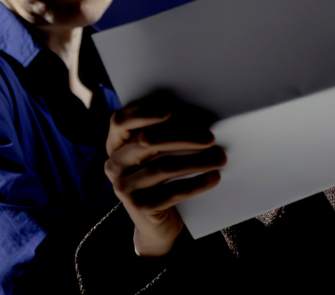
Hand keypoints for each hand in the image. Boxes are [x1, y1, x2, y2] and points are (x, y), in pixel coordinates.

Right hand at [104, 92, 225, 256]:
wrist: (155, 222)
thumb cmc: (160, 180)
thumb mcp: (156, 156)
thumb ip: (163, 136)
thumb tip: (195, 120)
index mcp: (115, 145)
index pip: (120, 121)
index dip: (142, 114)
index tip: (170, 111)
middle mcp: (114, 165)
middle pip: (147, 141)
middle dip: (183, 137)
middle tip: (210, 138)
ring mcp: (123, 187)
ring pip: (163, 167)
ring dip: (197, 161)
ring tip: (219, 158)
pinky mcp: (139, 206)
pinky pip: (173, 191)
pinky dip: (197, 183)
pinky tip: (214, 177)